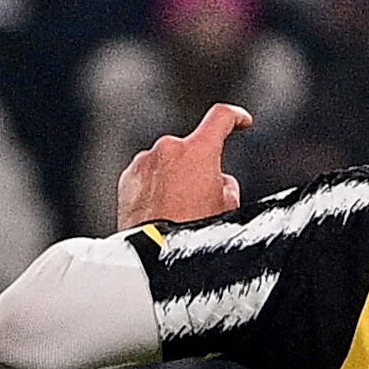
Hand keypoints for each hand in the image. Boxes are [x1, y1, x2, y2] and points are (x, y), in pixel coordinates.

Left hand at [116, 104, 252, 228]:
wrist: (154, 251)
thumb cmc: (191, 229)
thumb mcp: (227, 205)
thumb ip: (224, 182)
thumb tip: (214, 180)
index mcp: (197, 150)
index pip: (221, 117)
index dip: (236, 117)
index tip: (241, 122)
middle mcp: (167, 149)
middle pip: (191, 148)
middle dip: (199, 165)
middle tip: (204, 195)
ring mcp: (144, 162)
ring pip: (167, 162)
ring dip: (175, 175)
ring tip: (178, 206)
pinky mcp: (127, 178)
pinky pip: (148, 175)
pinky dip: (156, 186)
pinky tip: (161, 208)